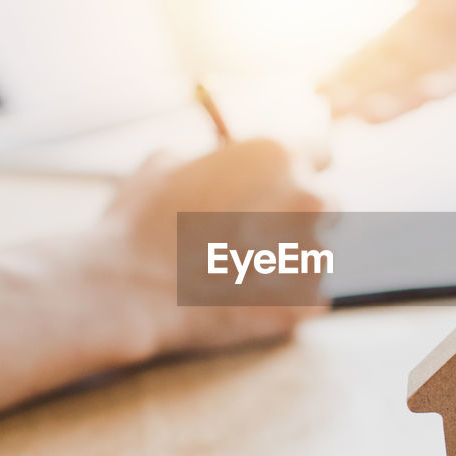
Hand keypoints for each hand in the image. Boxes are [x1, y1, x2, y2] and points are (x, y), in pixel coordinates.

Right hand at [80, 140, 326, 361]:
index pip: (320, 153)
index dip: (299, 169)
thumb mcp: (167, 163)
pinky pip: (307, 298)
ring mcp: (311, 254)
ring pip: (314, 254)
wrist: (129, 289)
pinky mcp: (304, 302)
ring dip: (288, 261)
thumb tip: (219, 159)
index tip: (283, 185)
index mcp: (278, 155)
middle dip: (297, 218)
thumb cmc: (141, 222)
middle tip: (254, 235)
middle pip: (325, 205)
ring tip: (237, 271)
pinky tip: (244, 298)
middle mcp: (307, 199)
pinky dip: (284, 299)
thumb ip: (212, 158)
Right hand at [321, 0, 455, 121]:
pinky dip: (441, 85)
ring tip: (364, 116)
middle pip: (380, 80)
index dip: (340, 73)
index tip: (314, 89)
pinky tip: (427, 92)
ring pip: (410, 90)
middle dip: (356, 95)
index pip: (363, 58)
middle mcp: (419, 59)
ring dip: (388, 102)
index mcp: (404, 37)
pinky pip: (455, 80)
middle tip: (329, 111)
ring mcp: (446, 69)